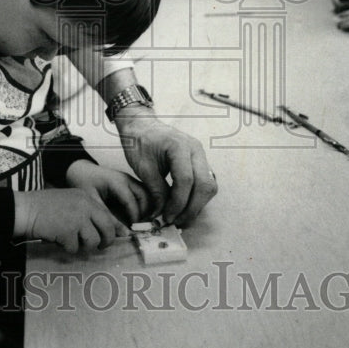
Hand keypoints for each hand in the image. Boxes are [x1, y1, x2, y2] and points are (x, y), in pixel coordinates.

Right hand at [14, 189, 129, 253]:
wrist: (25, 209)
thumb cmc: (44, 207)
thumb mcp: (69, 202)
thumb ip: (85, 213)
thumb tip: (103, 232)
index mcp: (86, 197)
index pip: (107, 215)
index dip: (112, 230)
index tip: (113, 238)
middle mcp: (85, 206)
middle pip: (107, 228)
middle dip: (105, 241)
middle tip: (100, 247)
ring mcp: (77, 218)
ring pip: (92, 241)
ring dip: (82, 246)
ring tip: (69, 241)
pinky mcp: (68, 231)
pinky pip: (74, 248)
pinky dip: (66, 248)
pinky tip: (57, 239)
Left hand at [65, 160, 150, 224]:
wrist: (80, 170)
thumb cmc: (84, 183)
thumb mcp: (92, 200)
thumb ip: (107, 216)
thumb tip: (123, 232)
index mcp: (117, 182)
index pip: (131, 200)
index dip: (135, 216)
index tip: (133, 229)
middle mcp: (127, 179)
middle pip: (145, 195)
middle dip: (145, 212)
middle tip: (139, 227)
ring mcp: (130, 180)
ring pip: (147, 194)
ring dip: (146, 208)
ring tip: (139, 223)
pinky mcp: (130, 183)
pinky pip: (142, 194)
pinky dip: (144, 205)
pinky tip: (137, 216)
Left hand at [114, 108, 216, 227]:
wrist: (142, 125)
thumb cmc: (139, 141)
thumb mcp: (143, 167)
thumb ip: (155, 190)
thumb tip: (162, 214)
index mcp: (180, 146)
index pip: (186, 180)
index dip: (178, 203)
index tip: (166, 217)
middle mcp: (196, 149)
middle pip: (204, 185)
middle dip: (191, 208)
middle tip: (176, 222)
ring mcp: (201, 155)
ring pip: (209, 186)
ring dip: (197, 205)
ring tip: (179, 218)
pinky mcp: (200, 162)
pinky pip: (206, 183)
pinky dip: (197, 198)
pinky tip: (183, 208)